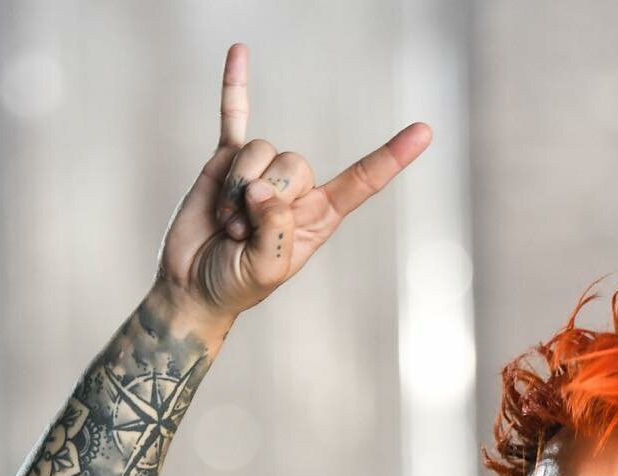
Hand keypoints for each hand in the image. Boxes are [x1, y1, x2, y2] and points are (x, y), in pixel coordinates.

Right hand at [152, 42, 430, 322]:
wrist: (193, 282)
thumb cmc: (236, 282)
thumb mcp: (264, 269)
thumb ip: (274, 230)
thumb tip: (264, 188)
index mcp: (320, 216)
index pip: (363, 181)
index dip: (391, 157)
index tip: (424, 131)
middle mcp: (297, 190)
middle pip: (296, 162)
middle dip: (263, 198)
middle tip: (241, 234)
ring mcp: (263, 171)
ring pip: (260, 150)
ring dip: (235, 189)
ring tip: (226, 221)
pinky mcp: (228, 162)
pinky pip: (233, 117)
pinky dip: (234, 87)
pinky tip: (239, 51)